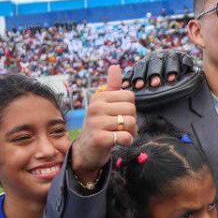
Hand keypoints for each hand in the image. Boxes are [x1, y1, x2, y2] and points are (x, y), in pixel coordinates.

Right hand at [70, 65, 136, 181]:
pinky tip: (118, 143)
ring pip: (130, 123)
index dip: (130, 109)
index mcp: (99, 97)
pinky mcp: (99, 138)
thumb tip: (115, 66)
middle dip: (132, 122)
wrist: (86, 151)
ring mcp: (96, 122)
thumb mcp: (104, 105)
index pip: (129, 96)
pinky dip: (127, 141)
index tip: (120, 116)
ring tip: (119, 135)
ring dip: (130, 133)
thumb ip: (112, 87)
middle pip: (131, 109)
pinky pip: (125, 137)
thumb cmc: (99, 126)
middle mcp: (95, 107)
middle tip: (120, 128)